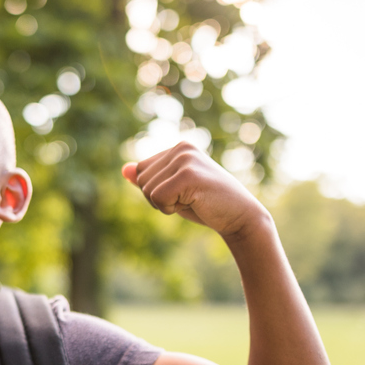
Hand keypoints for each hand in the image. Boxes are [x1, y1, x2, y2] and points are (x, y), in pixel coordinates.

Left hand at [122, 142, 267, 236]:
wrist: (240, 216)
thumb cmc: (206, 204)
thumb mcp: (173, 190)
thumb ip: (150, 179)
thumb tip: (124, 170)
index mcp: (179, 147)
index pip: (142, 171)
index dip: (156, 191)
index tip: (183, 193)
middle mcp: (182, 148)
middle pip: (142, 181)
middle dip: (159, 199)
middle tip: (189, 199)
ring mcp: (185, 159)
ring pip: (147, 190)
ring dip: (166, 205)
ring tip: (192, 201)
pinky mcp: (188, 175)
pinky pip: (157, 198)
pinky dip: (170, 209)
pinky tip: (194, 204)